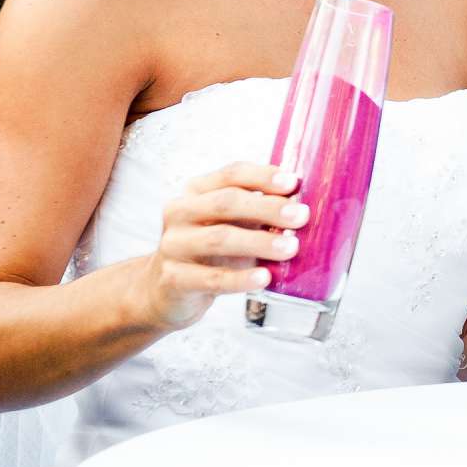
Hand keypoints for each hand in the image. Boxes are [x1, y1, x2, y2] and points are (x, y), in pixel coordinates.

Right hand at [137, 161, 308, 329]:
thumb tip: (301, 203)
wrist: (165, 292)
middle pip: (226, 202)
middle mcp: (180, 212)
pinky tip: (264, 278)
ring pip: (220, 238)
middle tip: (301, 216)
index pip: (231, 174)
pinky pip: (212, 278)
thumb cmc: (208, 253)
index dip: (263, 176)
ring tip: (291, 247)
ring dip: (259, 242)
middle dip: (268, 207)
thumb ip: (257, 212)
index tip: (294, 183)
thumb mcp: (230, 225)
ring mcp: (173, 245)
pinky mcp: (173, 279)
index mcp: (196, 191)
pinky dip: (241, 278)